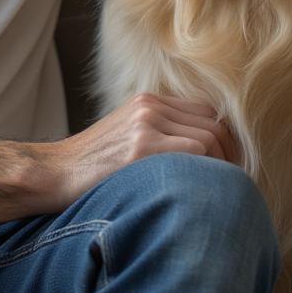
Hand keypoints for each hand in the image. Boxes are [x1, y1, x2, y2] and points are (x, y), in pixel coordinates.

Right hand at [46, 93, 238, 207]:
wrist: (54, 172)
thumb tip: (202, 153)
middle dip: (232, 153)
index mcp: (148, 101)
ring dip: (224, 166)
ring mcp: (145, 124)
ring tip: (224, 191)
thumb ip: (158, 132)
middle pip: (213, 122)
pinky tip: (206, 191)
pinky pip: (193, 153)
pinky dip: (208, 172)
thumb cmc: (90, 164)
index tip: (233, 163)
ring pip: (208, 137)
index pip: (206, 111)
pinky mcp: (140, 148)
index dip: (227, 138)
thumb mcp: (126, 134)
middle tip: (237, 182)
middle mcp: (149, 106)